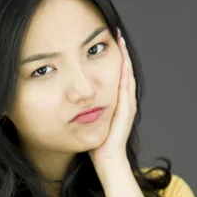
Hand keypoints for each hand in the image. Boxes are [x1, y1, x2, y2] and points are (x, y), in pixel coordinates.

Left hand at [88, 28, 136, 172]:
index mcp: (116, 103)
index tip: (106, 41)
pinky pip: (126, 89)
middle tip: (115, 33)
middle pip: (123, 71)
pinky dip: (125, 74)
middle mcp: (124, 102)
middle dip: (121, 53)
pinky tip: (122, 61)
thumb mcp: (87, 121)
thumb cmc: (96, 145)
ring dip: (124, 58)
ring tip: (120, 41)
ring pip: (127, 76)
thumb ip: (83, 110)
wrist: (106, 162)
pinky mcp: (126, 112)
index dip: (113, 58)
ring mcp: (127, 107)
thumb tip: (69, 99)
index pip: (116, 75)